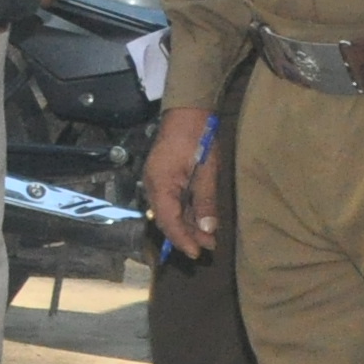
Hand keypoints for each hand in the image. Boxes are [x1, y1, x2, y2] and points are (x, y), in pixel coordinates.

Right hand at [147, 105, 218, 258]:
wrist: (188, 111)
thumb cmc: (198, 137)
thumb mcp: (206, 170)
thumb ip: (205, 201)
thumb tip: (207, 229)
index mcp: (160, 184)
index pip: (168, 221)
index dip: (182, 239)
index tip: (197, 253)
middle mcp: (153, 185)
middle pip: (166, 219)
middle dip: (187, 235)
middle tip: (210, 246)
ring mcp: (156, 181)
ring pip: (169, 211)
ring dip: (187, 225)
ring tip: (208, 237)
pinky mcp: (163, 177)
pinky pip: (171, 201)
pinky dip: (185, 212)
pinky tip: (199, 219)